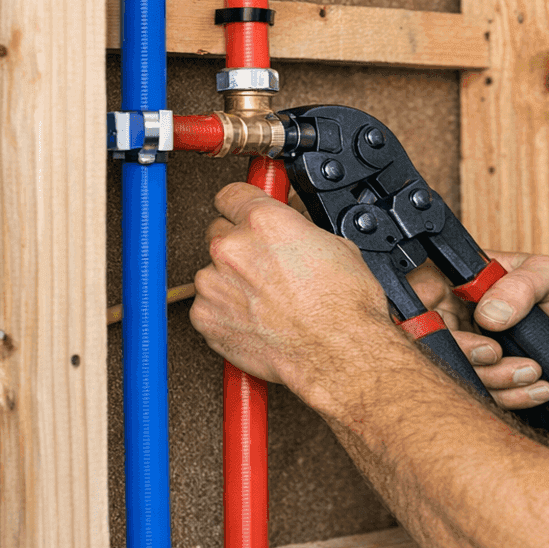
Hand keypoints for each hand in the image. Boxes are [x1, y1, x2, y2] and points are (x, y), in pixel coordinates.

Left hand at [190, 182, 391, 388]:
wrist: (338, 353)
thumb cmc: (343, 308)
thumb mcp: (335, 246)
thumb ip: (297, 232)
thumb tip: (292, 233)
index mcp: (263, 221)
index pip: (230, 194)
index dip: (241, 206)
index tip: (243, 214)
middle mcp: (232, 248)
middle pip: (218, 232)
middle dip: (239, 246)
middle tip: (265, 266)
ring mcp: (214, 283)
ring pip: (212, 272)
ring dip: (232, 282)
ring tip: (266, 301)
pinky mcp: (206, 317)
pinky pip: (207, 307)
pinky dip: (226, 313)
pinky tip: (255, 320)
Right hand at [410, 253, 548, 410]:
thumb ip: (521, 285)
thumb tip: (489, 312)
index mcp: (464, 283)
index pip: (423, 296)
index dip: (428, 319)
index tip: (459, 334)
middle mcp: (462, 317)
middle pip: (437, 344)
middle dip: (470, 357)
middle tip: (499, 354)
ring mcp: (475, 350)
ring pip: (461, 376)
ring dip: (497, 379)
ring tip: (534, 370)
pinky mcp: (492, 379)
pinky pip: (486, 397)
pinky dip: (513, 397)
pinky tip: (540, 387)